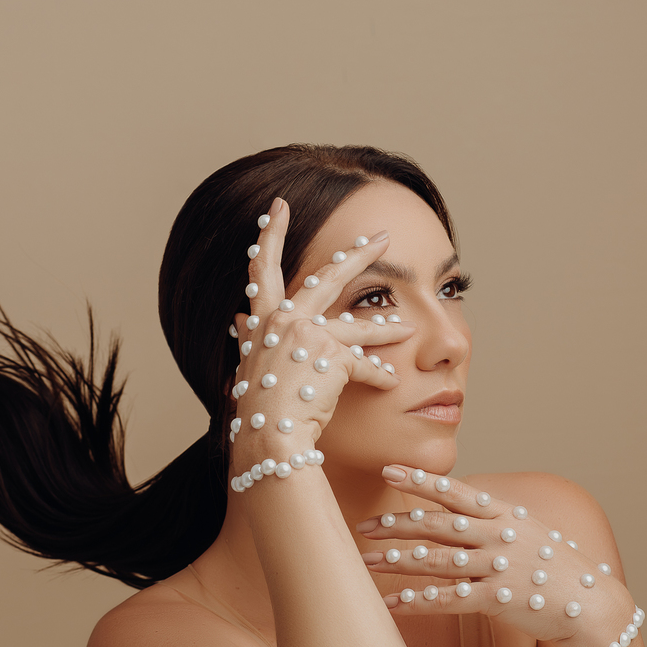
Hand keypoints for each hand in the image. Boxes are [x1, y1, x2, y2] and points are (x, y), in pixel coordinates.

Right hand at [227, 198, 415, 483]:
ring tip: (408, 329)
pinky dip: (377, 377)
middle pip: (328, 276)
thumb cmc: (258, 410)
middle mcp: (284, 320)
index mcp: (263, 321)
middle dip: (358, 254)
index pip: (262, 269)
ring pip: (359, 325)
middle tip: (383, 236)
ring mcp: (308, 336)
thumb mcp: (249, 366)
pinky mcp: (330, 357)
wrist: (266, 438)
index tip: (279, 207)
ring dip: (385, 329)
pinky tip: (390, 385)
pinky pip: (364, 365)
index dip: (270, 235)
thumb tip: (238, 320)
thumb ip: (249, 339)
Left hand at [356, 467, 641, 646]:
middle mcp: (498, 536)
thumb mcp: (528, 531)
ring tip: (365, 562)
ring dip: (397, 561)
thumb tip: (461, 507)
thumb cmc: (557, 569)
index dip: (420, 481)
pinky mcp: (497, 599)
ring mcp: (498, 566)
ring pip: (435, 560)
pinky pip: (447, 599)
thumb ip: (493, 521)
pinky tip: (391, 602)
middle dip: (396, 525)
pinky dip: (416, 600)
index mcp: (504, 515)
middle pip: (436, 525)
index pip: (454, 492)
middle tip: (363, 526)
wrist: (593, 606)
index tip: (388, 469)